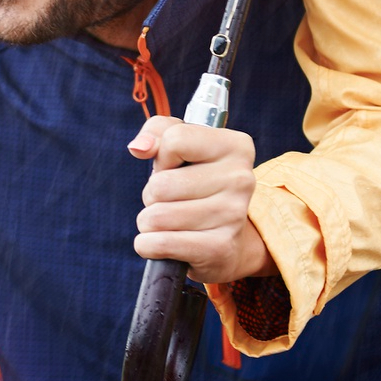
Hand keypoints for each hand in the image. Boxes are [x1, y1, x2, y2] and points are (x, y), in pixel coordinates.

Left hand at [128, 115, 276, 283]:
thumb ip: (157, 132)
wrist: (227, 242)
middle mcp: (241, 179)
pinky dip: (148, 245)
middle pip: (160, 184)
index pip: (175, 140)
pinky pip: (159, 244)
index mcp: (236, 146)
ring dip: (149, 222)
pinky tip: (164, 242)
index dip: (162, 157)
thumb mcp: (182, 148)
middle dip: (152, 194)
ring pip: (156, 217)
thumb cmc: (196, 185)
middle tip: (171, 200)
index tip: (174, 167)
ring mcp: (233, 215)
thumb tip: (139, 148)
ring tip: (171, 222)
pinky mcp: (220, 249)